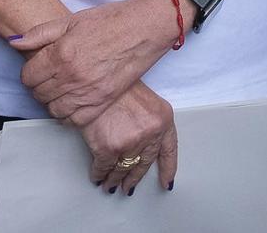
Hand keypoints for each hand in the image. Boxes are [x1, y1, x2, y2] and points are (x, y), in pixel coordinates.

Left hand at [13, 0, 181, 125]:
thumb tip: (14, 41)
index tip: (38, 68)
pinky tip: (74, 101)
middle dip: (40, 86)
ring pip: (54, 110)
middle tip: (51, 77)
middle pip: (39, 94)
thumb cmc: (111, 20)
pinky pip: (75, 120)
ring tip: (62, 89)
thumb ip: (40, 33)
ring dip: (53, 101)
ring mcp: (87, 92)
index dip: (30, 72)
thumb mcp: (72, 20)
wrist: (145, 28)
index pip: (28, 77)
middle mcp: (71, 76)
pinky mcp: (103, 101)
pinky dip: (70, 114)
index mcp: (61, 54)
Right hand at [78, 81, 177, 195]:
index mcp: (163, 120)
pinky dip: (99, 174)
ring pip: (123, 169)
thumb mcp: (146, 100)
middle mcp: (150, 134)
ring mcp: (130, 143)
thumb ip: (150, 123)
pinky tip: (98, 176)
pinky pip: (104, 168)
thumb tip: (144, 146)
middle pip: (143, 164)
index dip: (168, 168)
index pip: (169, 150)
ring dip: (115, 179)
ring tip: (111, 184)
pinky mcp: (108, 149)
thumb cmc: (119, 86)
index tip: (166, 182)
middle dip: (134, 177)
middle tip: (128, 186)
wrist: (98, 81)